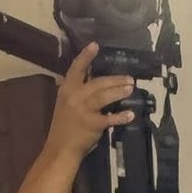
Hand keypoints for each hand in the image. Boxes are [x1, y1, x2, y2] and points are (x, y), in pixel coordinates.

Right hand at [42, 43, 136, 160]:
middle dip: (115, 79)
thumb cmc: (65, 125)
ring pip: (105, 96)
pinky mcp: (92, 124)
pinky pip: (110, 118)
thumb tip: (83, 78)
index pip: (76, 69)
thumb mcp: (65, 103)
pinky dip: (121, 116)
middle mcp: (74, 96)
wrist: (60, 147)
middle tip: (129, 78)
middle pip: (98, 83)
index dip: (86, 56)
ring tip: (131, 89)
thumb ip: (74, 91)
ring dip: (120, 91)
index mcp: (67, 90)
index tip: (95, 45)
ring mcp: (83, 110)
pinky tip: (130, 114)